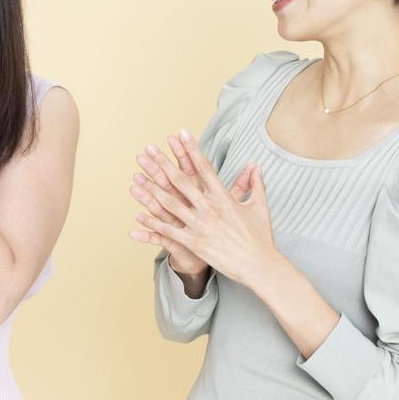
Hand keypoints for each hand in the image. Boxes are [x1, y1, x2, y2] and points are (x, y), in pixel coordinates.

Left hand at [129, 130, 280, 289]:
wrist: (258, 265)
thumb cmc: (260, 237)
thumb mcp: (259, 206)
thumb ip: (255, 184)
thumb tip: (255, 165)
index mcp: (224, 198)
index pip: (204, 168)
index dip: (191, 150)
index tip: (181, 134)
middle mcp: (209, 209)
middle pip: (181, 182)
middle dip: (163, 164)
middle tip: (150, 149)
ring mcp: (200, 226)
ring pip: (170, 204)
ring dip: (152, 190)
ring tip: (137, 176)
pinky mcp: (194, 243)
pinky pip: (169, 231)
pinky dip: (153, 224)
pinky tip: (139, 215)